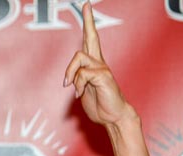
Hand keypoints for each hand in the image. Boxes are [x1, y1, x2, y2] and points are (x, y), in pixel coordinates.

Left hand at [63, 2, 133, 126]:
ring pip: (78, 57)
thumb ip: (77, 81)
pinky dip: (77, 85)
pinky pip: (83, 74)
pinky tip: (79, 94)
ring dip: (71, 73)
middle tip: (85, 4)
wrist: (113, 117)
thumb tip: (69, 78)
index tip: (86, 7)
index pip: (90, 41)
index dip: (88, 24)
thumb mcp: (82, 91)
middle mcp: (99, 62)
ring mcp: (102, 68)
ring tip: (71, 87)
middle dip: (88, 21)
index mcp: (94, 65)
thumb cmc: (99, 104)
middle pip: (92, 37)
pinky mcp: (103, 76)